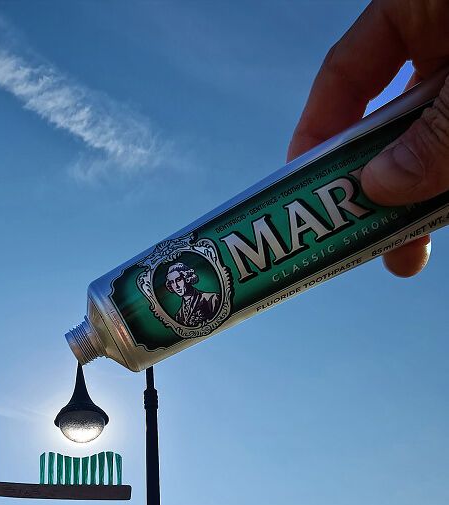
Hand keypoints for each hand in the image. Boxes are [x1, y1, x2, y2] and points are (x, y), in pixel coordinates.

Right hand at [288, 0, 448, 277]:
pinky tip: (445, 216)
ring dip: (423, 198)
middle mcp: (445, 39)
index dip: (317, 136)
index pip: (345, 74)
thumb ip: (434, 135)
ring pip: (434, 143)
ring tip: (413, 249)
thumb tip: (378, 189)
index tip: (300, 194)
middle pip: (390, 124)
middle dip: (380, 188)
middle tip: (374, 247)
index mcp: (418, 7)